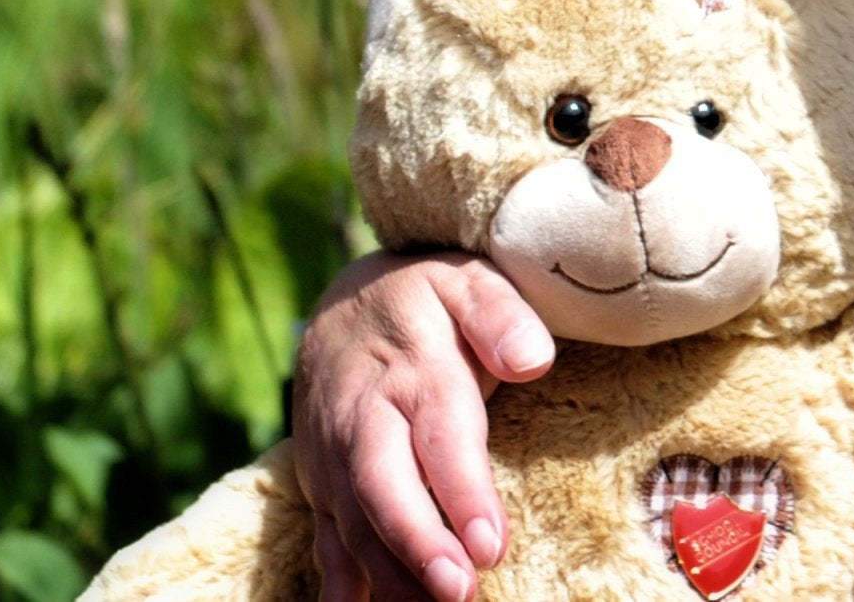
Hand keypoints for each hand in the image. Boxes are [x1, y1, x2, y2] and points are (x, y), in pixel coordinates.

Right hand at [291, 249, 553, 601]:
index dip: (463, 491)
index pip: (440, 434)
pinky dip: (338, 583)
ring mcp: (335, 455)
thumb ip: (502, 316)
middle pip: (384, 486)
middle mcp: (366, 417)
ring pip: (354, 523)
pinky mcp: (321, 483)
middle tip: (459, 592)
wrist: (347, 304)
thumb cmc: (429, 298)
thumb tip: (533, 357)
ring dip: (390, 575)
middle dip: (417, 545)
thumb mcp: (469, 281)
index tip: (490, 543)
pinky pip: (324, 538)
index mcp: (414, 368)